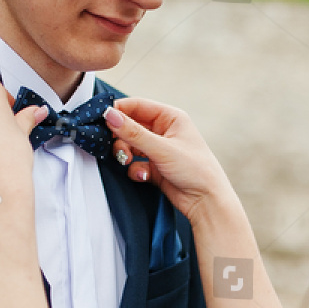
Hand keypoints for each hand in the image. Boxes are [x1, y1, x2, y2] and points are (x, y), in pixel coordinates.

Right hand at [106, 98, 235, 226]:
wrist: (206, 201)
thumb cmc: (195, 170)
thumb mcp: (162, 148)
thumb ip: (133, 133)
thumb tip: (109, 115)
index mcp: (170, 117)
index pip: (137, 106)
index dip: (118, 111)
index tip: (101, 120)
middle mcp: (163, 131)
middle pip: (130, 126)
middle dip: (120, 138)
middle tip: (117, 148)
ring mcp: (158, 149)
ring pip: (129, 146)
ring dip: (126, 155)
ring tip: (129, 162)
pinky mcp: (154, 167)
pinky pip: (134, 163)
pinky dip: (134, 170)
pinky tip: (143, 176)